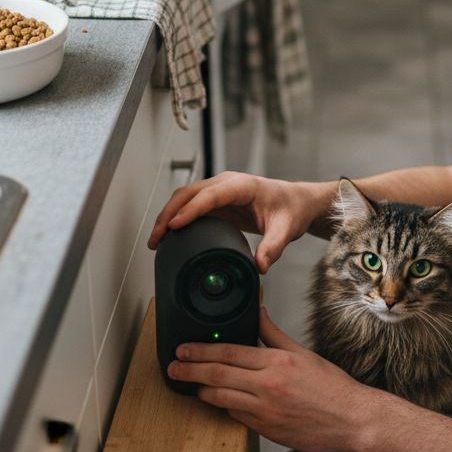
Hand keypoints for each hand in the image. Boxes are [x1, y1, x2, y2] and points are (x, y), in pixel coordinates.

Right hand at [146, 171, 330, 273]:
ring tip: (156, 239)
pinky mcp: (216, 202)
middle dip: (169, 214)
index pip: (210, 195)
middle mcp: (226, 184)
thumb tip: (259, 267)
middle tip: (156, 237)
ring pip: (184, 198)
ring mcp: (219, 191)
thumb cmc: (291, 209)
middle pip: (188, 194)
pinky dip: (176, 217)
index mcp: (242, 186)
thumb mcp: (286, 230)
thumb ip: (273, 248)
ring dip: (168, 215)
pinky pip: (190, 206)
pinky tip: (169, 234)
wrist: (296, 202)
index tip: (175, 225)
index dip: (191, 210)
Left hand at [166, 305, 383, 451]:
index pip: (228, 352)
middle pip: (217, 376)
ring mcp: (265, 411)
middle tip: (172, 368)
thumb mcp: (302, 353)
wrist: (352, 419)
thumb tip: (257, 310)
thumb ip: (273, 333)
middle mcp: (268, 386)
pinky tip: (219, 403)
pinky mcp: (266, 430)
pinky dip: (225, 408)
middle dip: (190, 371)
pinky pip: (236, 417)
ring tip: (190, 387)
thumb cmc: (332, 387)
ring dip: (202, 392)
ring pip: (221, 399)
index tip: (183, 350)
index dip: (200, 351)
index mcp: (276, 362)